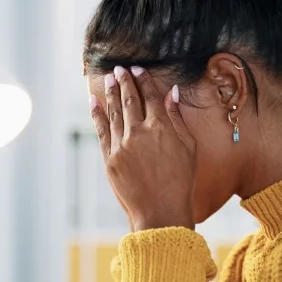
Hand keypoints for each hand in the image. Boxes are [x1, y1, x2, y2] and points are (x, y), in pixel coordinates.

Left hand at [89, 66, 196, 231]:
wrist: (160, 212)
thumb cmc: (181, 182)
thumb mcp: (188, 148)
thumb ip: (177, 118)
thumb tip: (171, 92)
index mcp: (161, 128)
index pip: (150, 96)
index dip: (143, 80)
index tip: (137, 69)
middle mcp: (139, 133)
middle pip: (129, 100)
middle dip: (124, 82)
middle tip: (118, 69)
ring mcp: (121, 146)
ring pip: (114, 112)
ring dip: (110, 93)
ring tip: (108, 79)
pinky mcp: (109, 159)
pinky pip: (101, 131)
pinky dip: (97, 114)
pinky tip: (93, 101)